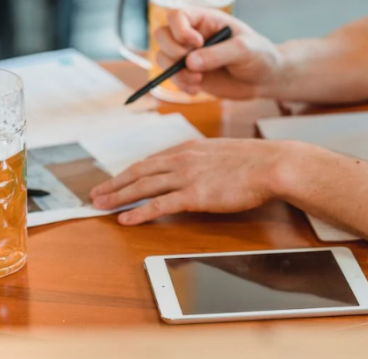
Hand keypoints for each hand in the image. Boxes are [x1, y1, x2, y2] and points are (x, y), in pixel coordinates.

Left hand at [90, 139, 288, 224]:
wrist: (271, 164)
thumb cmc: (254, 161)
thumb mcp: (221, 152)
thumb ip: (203, 159)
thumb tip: (196, 169)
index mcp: (188, 148)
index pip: (150, 161)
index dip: (129, 172)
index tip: (116, 179)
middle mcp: (181, 160)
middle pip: (138, 172)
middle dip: (114, 183)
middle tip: (96, 193)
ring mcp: (185, 177)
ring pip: (142, 187)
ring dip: (118, 196)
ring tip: (101, 205)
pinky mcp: (193, 195)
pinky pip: (158, 205)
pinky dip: (138, 212)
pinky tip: (125, 219)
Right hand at [154, 7, 283, 99]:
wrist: (265, 79)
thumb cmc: (259, 55)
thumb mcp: (244, 50)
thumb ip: (218, 54)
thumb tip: (190, 63)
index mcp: (206, 20)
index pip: (177, 16)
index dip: (180, 30)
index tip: (197, 44)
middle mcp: (192, 35)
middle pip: (162, 35)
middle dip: (172, 52)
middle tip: (191, 65)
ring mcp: (189, 55)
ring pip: (163, 57)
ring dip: (175, 72)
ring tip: (198, 80)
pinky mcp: (189, 74)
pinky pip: (171, 78)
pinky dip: (180, 85)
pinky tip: (197, 89)